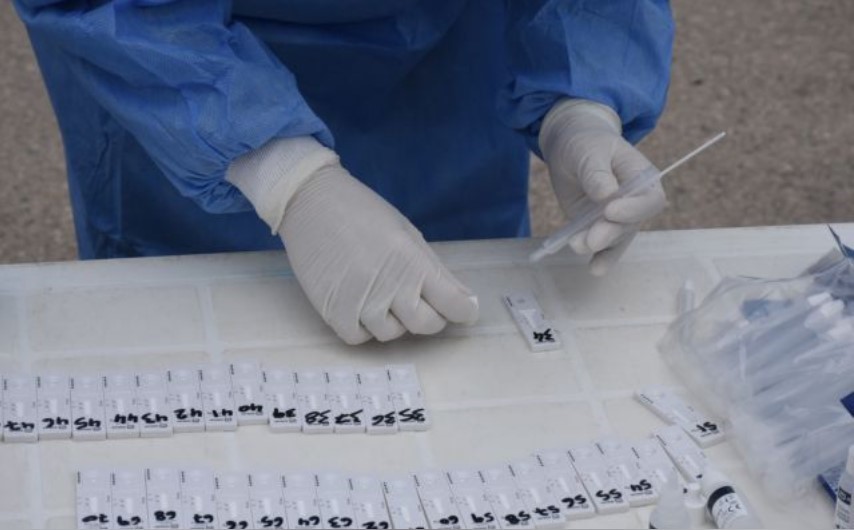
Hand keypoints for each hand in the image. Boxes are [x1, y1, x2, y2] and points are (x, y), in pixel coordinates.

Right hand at [227, 137, 478, 343]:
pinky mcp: (332, 310)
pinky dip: (364, 327)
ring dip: (394, 320)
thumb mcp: (407, 233)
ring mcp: (359, 300)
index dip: (464, 311)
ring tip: (384, 296)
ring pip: (391, 333)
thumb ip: (435, 270)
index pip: (452, 304)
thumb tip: (464, 302)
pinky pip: (358, 337)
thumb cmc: (364, 213)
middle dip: (431, 317)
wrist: (311, 201)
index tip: (465, 310)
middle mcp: (389, 285)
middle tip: (421, 302)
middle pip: (426, 325)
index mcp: (412, 262)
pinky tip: (362, 307)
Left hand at [539, 99, 666, 274]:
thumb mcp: (589, 151)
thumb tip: (606, 195)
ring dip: (599, 247)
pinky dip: (599, 257)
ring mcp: (616, 217)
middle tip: (590, 239)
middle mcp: (634, 202)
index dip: (633, 209)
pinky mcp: (597, 226)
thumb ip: (596, 173)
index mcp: (642, 177)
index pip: (649, 199)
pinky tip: (594, 269)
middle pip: (631, 223)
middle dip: (611, 232)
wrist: (569, 147)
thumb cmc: (586, 143)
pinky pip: (603, 246)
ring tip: (577, 245)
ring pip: (615, 238)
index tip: (609, 210)